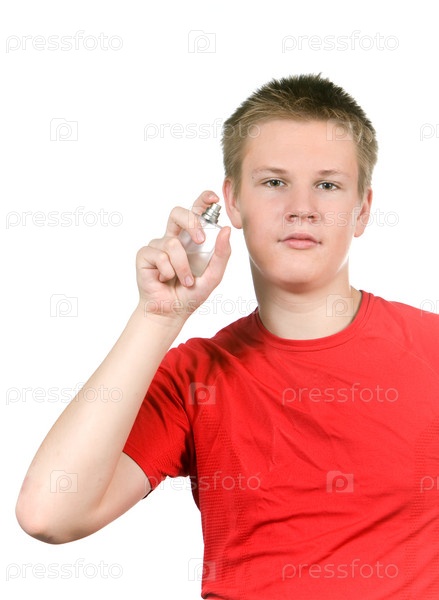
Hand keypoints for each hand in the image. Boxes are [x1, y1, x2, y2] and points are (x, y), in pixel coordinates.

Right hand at [135, 190, 230, 322]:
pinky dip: (168, 271)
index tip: (213, 198)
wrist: (172, 312)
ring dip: (182, 267)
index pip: (195, 212)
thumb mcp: (214, 275)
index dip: (202, 200)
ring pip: (172, 243)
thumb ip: (222, 254)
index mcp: (191, 239)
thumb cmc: (191, 294)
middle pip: (177, 213)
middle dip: (191, 222)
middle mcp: (173, 238)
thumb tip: (226, 230)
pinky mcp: (145, 255)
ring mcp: (158, 246)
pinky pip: (160, 256)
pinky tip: (165, 280)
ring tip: (185, 281)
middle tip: (201, 240)